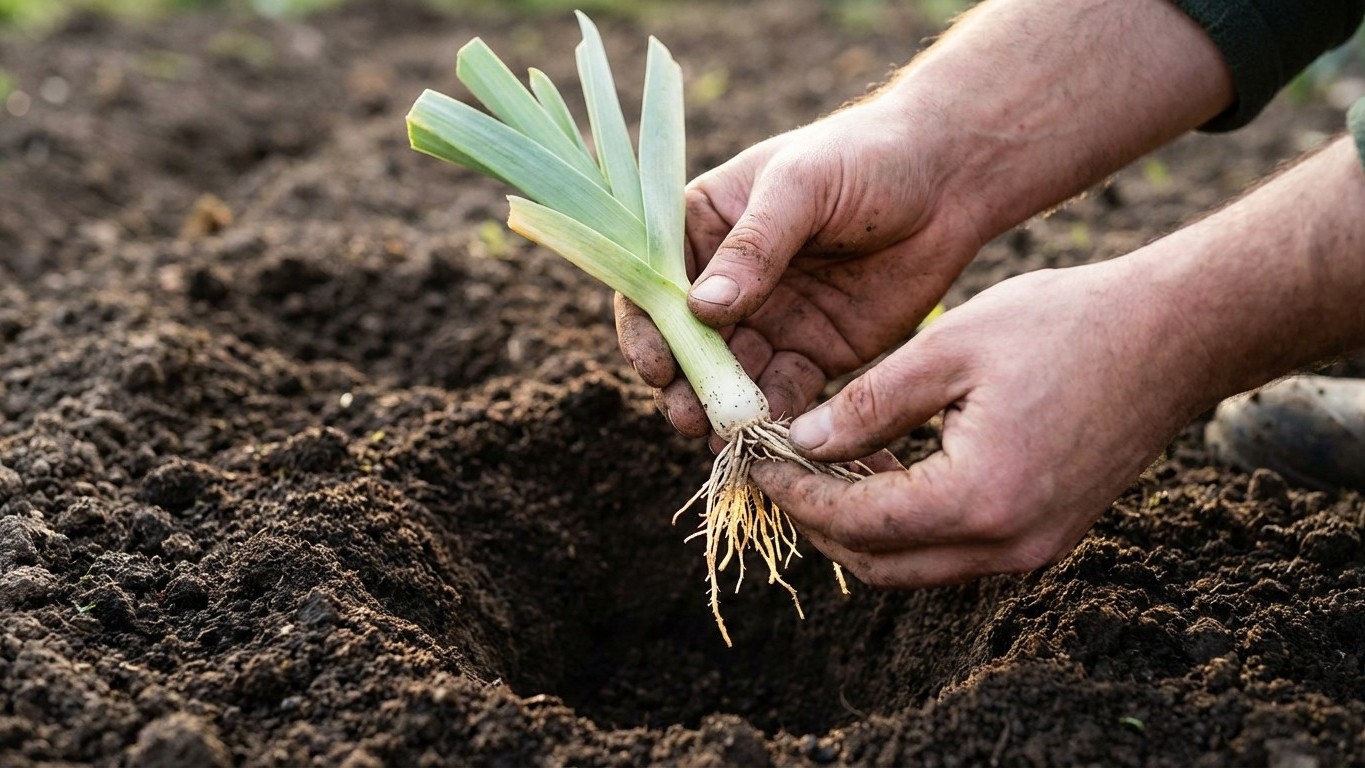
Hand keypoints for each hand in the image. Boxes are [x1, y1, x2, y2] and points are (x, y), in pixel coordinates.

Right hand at [617, 98, 982, 437]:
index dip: (646, 327)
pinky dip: (773, 420)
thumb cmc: (866, 157)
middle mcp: (728, 281)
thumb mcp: (802, 185)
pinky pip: (784, 395)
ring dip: (722, 409)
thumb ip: (754, 246)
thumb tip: (700, 309)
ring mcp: (770, 321)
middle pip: (687, 342)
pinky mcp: (815, 354)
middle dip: (684, 382)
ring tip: (726, 434)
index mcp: (704, 227)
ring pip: (730, 377)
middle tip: (689, 416)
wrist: (950, 180)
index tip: (657, 364)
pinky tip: (769, 439)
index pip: (654, 282)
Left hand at [752, 258, 1210, 587]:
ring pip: (915, 564)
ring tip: (822, 463)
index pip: (858, 521)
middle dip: (819, 522)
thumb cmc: (1066, 325)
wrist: (1173, 334)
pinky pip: (953, 549)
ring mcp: (1033, 548)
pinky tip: (882, 464)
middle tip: (778, 471)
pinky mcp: (1045, 535)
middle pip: (880, 564)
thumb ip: (870, 404)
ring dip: (861, 524)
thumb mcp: (950, 347)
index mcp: (981, 499)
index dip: (796, 495)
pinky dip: (907, 520)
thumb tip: (805, 443)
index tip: (753, 461)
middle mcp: (1009, 544)